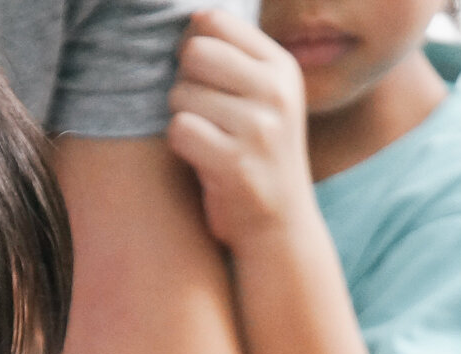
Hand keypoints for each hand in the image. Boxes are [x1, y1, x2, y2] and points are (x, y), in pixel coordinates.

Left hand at [166, 10, 317, 248]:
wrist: (280, 225)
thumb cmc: (257, 153)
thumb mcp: (263, 97)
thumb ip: (233, 55)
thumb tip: (192, 17)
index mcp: (281, 67)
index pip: (214, 21)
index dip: (193, 45)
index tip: (204, 75)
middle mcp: (276, 92)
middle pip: (194, 53)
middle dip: (185, 81)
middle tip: (203, 112)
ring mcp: (259, 129)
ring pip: (181, 94)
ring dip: (183, 117)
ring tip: (209, 140)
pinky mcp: (235, 164)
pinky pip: (179, 130)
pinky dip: (181, 145)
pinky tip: (202, 159)